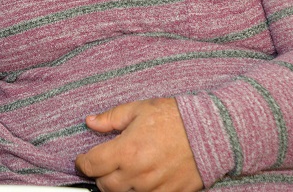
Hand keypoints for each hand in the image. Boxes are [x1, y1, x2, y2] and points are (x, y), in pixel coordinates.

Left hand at [75, 98, 202, 191]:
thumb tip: (91, 122)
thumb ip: (111, 118)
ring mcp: (154, 187)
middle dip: (99, 175)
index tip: (82, 160)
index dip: (82, 163)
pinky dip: (139, 191)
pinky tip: (141, 178)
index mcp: (126, 151)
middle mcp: (138, 173)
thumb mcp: (138, 109)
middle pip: (104, 186)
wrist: (211, 132)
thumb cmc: (175, 118)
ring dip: (119, 185)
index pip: (92, 165)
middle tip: (103, 165)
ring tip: (123, 170)